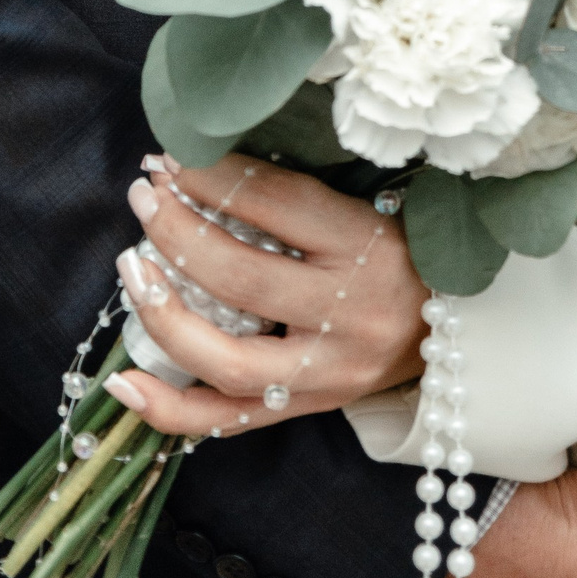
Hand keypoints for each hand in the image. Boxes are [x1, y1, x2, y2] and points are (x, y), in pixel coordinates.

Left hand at [103, 153, 426, 437]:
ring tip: (132, 270)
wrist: (454, 330)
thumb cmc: (395, 253)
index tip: (171, 155)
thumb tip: (195, 167)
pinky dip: (167, 407)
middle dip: (177, 233)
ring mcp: (324, 374)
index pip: (276, 202)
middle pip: (242, 279)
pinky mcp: (306, 411)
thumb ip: (284, 196)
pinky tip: (121, 384)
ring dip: (164, 315)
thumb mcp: (357, 209)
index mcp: (363, 245)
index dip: (214, 174)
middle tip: (144, 197)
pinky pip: (226, 422)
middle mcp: (346, 315)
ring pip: (228, 360)